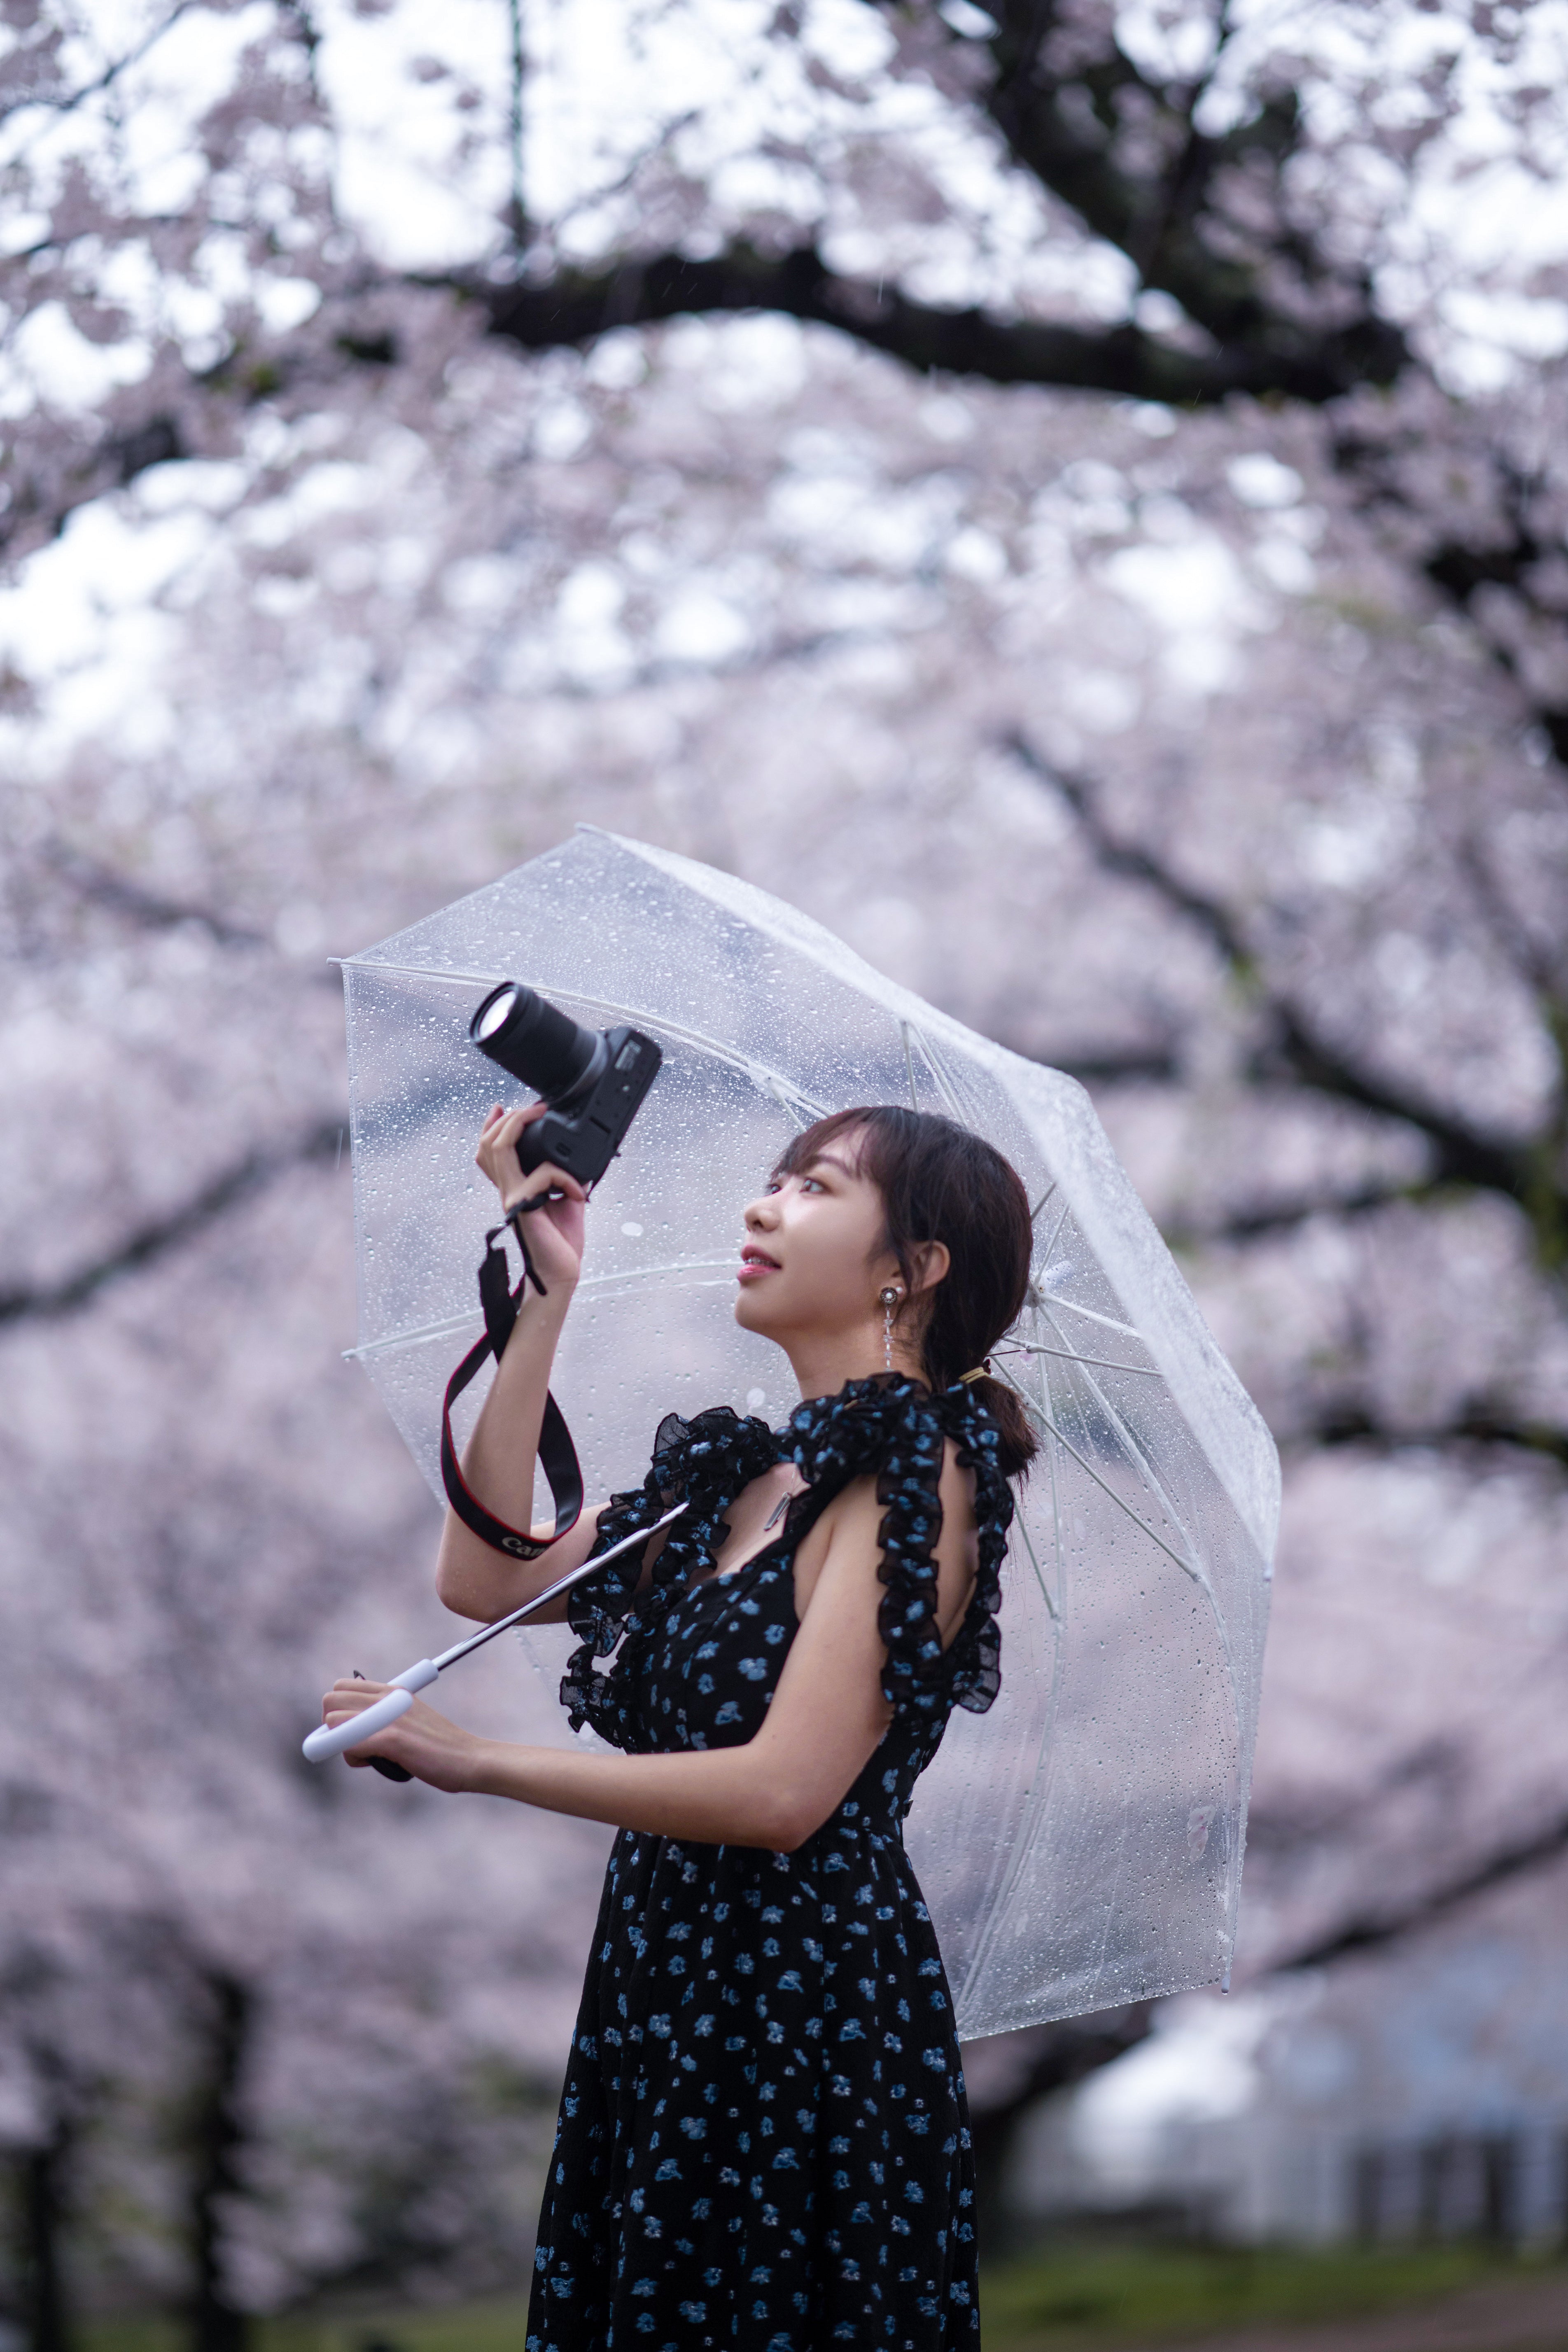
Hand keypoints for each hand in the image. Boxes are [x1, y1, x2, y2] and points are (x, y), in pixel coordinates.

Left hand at [320, 1679, 486, 1793]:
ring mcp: (389, 1717)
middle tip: (354, 1746)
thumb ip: (385, 1718)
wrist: (471, 1758)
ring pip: (334, 1721)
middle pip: (330, 1699)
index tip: (352, 1733)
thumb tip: (356, 1731)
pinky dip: (353, 1757)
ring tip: (366, 1757)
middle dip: (332, 1727)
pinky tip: (372, 1763)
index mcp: (392, 1691)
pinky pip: (349, 1743)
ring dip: (341, 1745)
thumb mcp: (410, 1720)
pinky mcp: (393, 1739)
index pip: (342, 1686)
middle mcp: (388, 1698)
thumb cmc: (441, 1747)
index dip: (338, 1713)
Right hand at [475, 1104, 586, 1289]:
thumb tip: (577, 1159)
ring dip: (519, 1127)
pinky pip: (541, 1174)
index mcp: (516, 1186)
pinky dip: (565, 1176)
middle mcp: (508, 1189)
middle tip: (530, 1109)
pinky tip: (578, 1191)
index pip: (491, 1152)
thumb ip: (564, 1177)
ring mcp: (512, 1197)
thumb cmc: (562, 1241)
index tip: (502, 1107)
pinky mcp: (523, 1207)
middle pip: (488, 1144)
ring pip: (499, 1149)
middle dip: (507, 1119)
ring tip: (539, 1119)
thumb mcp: (566, 1199)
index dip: (491, 1127)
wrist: (562, 1271)